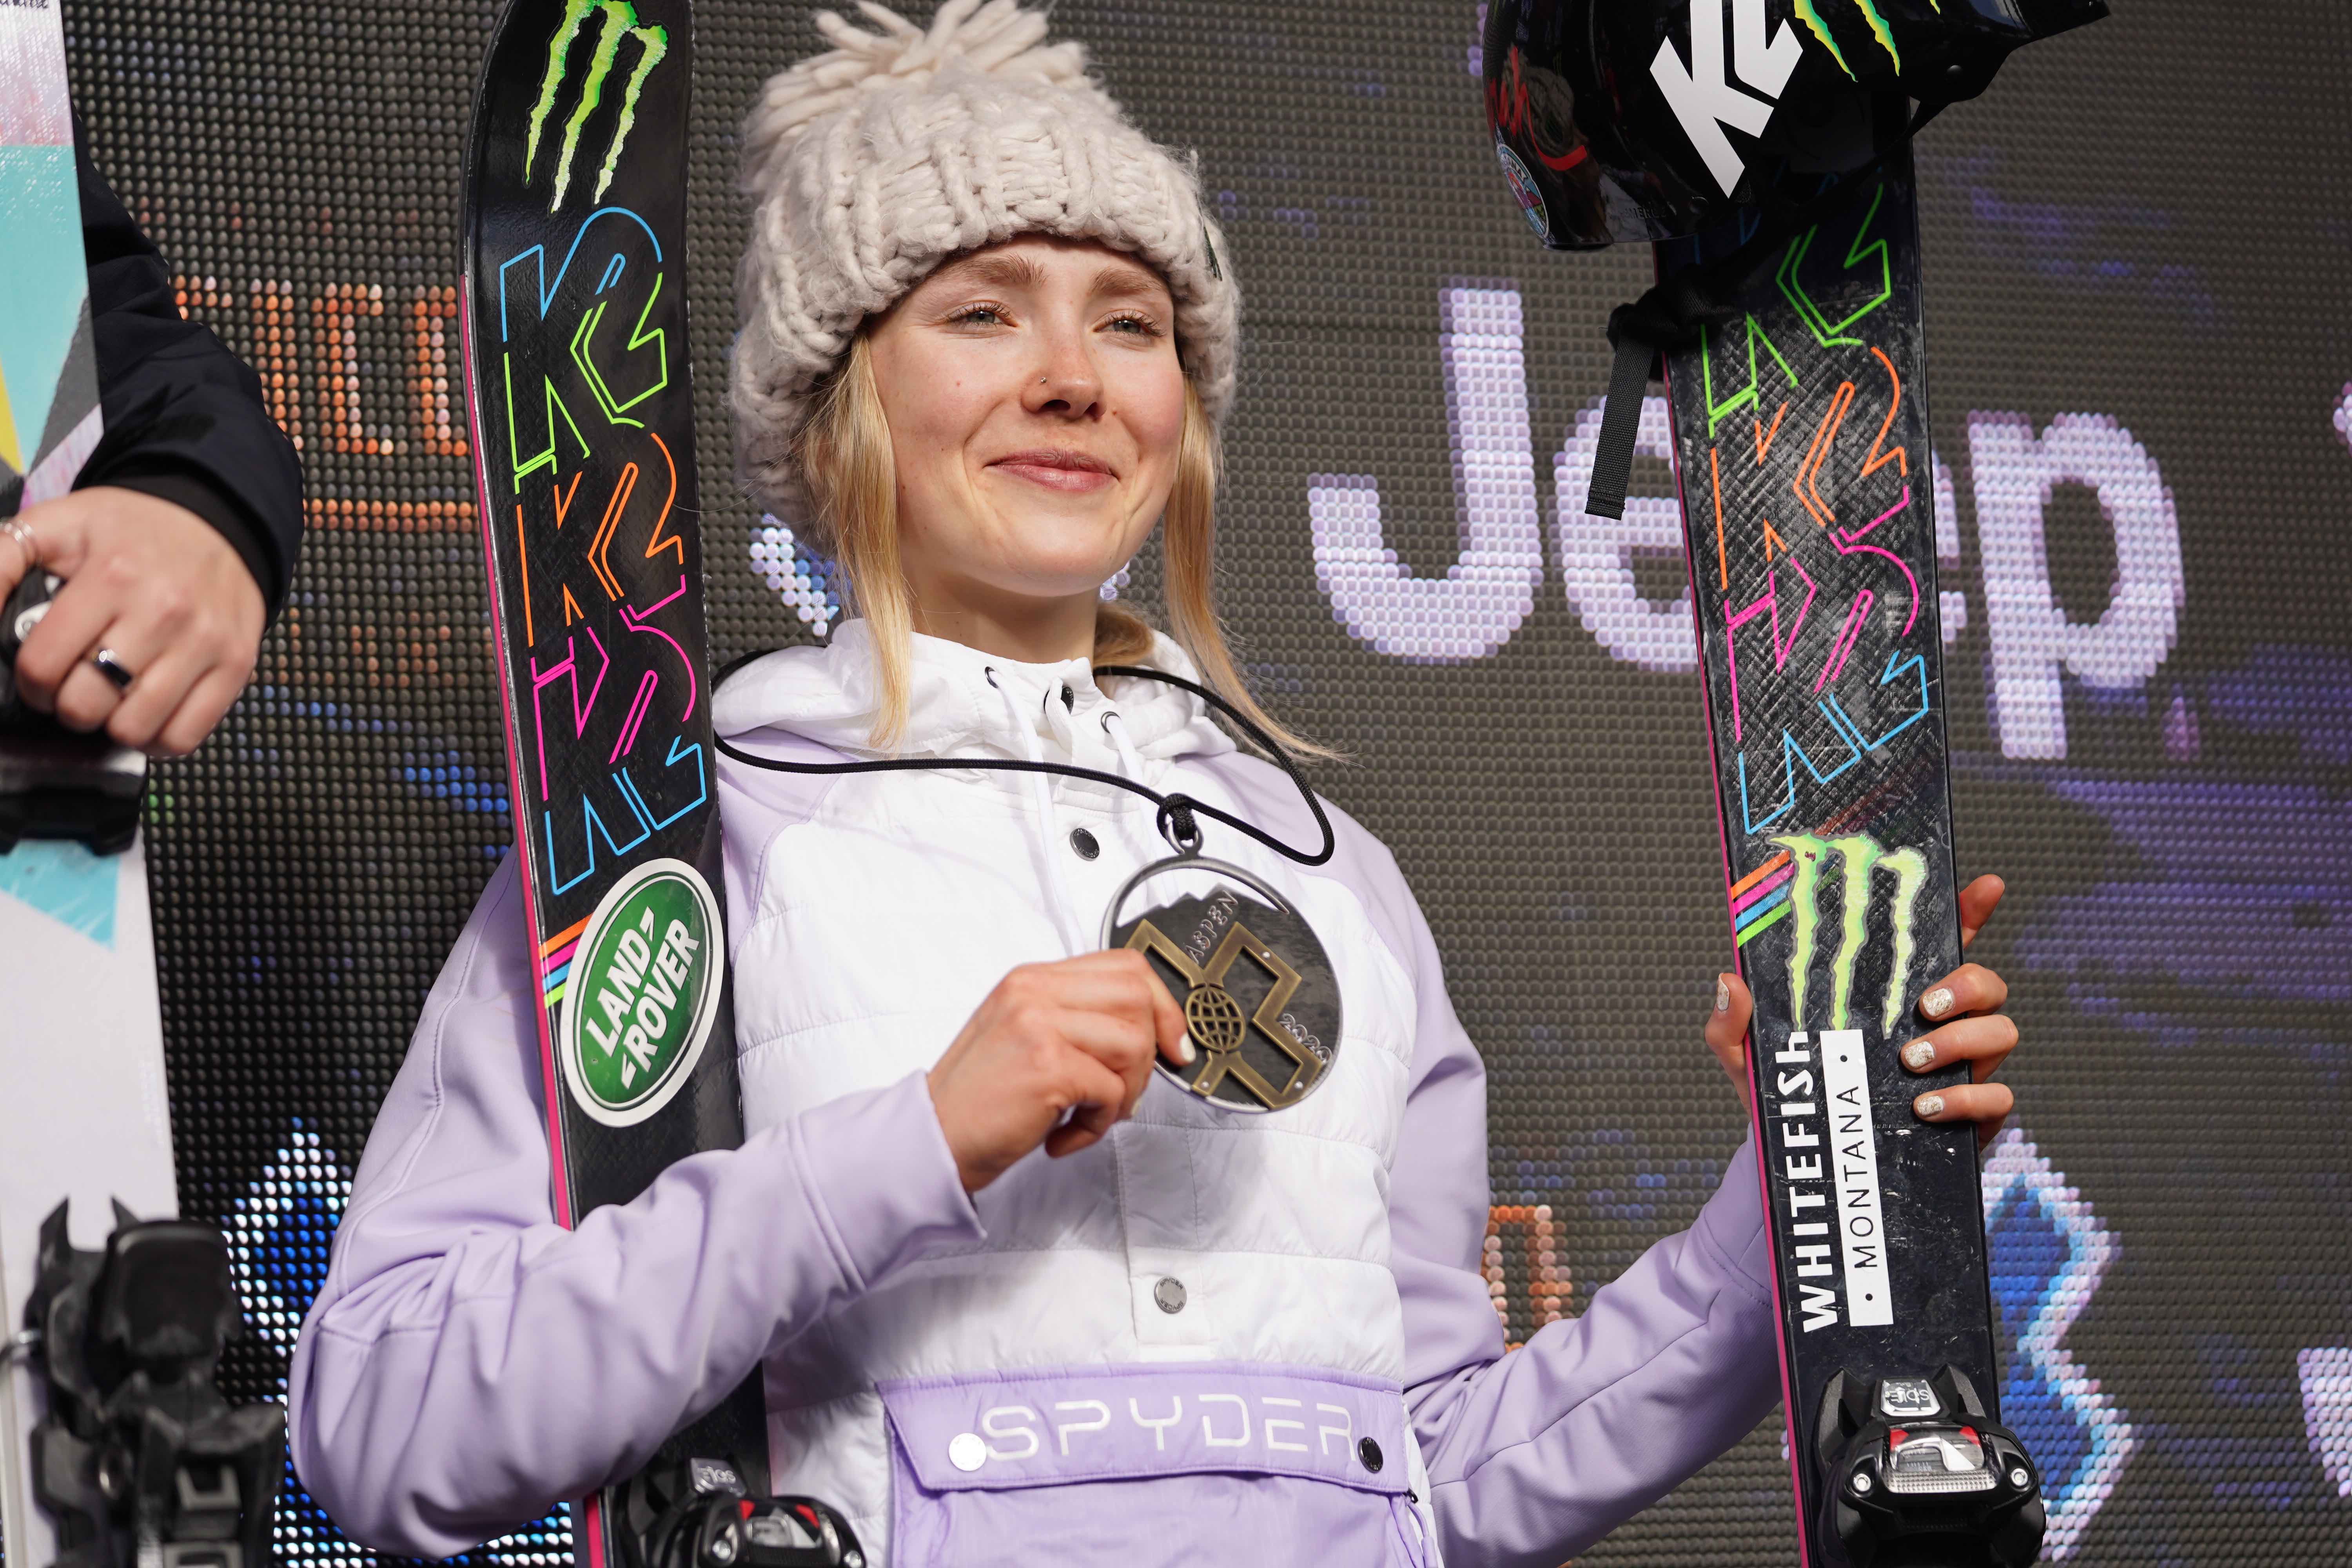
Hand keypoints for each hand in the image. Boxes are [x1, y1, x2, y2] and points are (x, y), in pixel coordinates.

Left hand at [0, 486, 266, 755]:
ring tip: (113, 697)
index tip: (41, 672)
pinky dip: (157, 738)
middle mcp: (164, 612)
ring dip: (111, 723)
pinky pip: (184, 738)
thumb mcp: (55, 525)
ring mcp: (205, 643)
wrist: (219, 521)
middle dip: (67, 704)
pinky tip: (148, 710)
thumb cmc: (132, 530)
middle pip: (87, 704)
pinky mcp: (235, 667)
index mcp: (112, 576)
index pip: (44, 665)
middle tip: (76, 685)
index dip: (30, 680)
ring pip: (134, 729)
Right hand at [927, 951, 1191, 1193]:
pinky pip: (1111, 1091)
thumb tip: (1146, 1029)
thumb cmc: (980, 1099)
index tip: (1172, 1043)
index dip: (1162, 1005)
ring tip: (1091, 1115)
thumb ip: (1075, 1020)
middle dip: (1149, 1052)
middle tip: (1125, 1091)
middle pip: (1137, 997)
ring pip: (1133, 1044)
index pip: (1124, 966)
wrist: (932, 1139)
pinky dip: (1098, 1124)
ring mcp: (1039, 1024)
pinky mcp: (1047, 1065)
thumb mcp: (1024, 1036)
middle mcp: (1034, 992)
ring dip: (1125, 1093)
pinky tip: (1064, 1134)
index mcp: (1032, 980)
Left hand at [1705, 874, 2017, 1146]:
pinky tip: (1923, 1108)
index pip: (1942, 943)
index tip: (1987, 884)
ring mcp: (1960, 1069)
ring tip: (1909, 1062)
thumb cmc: (1790, 1096)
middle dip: (1966, 985)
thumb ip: (1732, 1025)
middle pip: (1986, 982)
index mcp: (1895, 996)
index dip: (1970, 910)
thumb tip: (1728, 981)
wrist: (1810, 1162)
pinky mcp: (1971, 1115)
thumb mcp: (1750, 1060)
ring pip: (2001, 1032)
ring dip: (1962, 1042)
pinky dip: (1967, 1099)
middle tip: (1924, 1007)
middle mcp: (1939, 1025)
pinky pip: (1998, 1098)